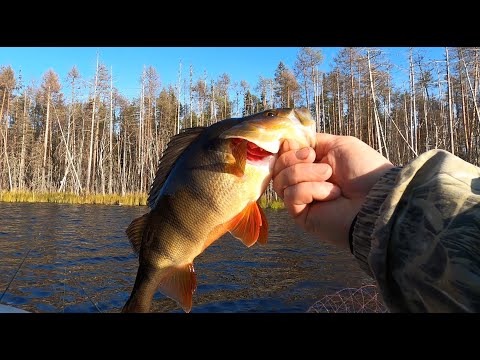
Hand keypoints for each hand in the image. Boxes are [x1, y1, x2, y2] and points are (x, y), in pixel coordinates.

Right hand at [272, 133, 393, 249]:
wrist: (377, 197)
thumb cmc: (364, 171)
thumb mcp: (339, 145)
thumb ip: (312, 142)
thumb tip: (287, 142)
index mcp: (311, 164)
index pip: (283, 154)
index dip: (288, 148)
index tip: (307, 150)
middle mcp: (303, 181)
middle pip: (278, 166)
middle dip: (295, 159)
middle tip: (320, 162)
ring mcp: (301, 199)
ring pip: (280, 180)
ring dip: (306, 173)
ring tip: (329, 177)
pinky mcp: (300, 215)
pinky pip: (291, 195)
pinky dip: (311, 190)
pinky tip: (332, 195)